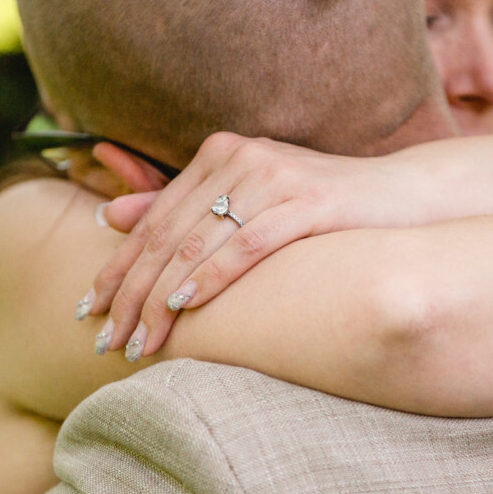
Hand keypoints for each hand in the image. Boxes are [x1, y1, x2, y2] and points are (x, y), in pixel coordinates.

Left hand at [83, 131, 424, 358]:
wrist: (402, 198)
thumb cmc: (319, 208)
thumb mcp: (244, 203)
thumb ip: (180, 206)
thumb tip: (109, 214)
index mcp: (219, 154)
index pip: (153, 219)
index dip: (118, 267)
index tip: (91, 311)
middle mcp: (240, 157)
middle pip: (167, 234)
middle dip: (132, 293)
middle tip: (107, 339)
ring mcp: (274, 177)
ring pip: (198, 243)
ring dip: (162, 297)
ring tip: (139, 339)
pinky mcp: (307, 202)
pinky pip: (246, 245)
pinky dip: (210, 278)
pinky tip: (183, 306)